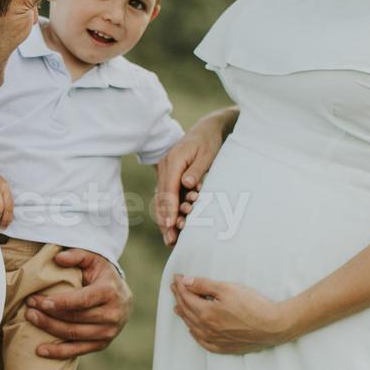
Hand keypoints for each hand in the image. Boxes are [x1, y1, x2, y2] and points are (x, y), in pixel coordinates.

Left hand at [26, 248, 130, 358]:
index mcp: (110, 292)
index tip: (39, 301)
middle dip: (49, 314)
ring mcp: (109, 332)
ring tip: (31, 319)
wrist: (122, 297)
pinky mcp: (102, 344)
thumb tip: (58, 258)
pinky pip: (78, 350)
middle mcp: (113, 314)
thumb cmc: (103, 275)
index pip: (82, 300)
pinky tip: (40, 350)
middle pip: (75, 318)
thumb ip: (77, 255)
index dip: (60, 303)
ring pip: (73, 334)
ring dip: (49, 329)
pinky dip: (58, 352)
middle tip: (29, 307)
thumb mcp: (94, 259)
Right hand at [156, 118, 225, 245]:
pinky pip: (166, 196)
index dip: (169, 208)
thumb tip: (187, 184)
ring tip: (170, 238)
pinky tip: (171, 226)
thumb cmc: (208, 142)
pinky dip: (168, 211)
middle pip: (161, 197)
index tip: (171, 223)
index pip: (168, 188)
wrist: (205, 130)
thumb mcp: (207, 153)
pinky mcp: (169, 177)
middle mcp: (165, 167)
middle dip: (164, 219)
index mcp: (173, 160)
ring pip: (161, 199)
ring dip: (164, 218)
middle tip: (169, 239)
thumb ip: (197, 169)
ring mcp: (165, 172)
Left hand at [168, 274, 300, 353]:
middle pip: (187, 311)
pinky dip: (195, 333)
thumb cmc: (253, 306)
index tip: (177, 277)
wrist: (274, 326)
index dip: (180, 285)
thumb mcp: (228, 289)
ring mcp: (215, 340)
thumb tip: (185, 281)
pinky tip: (193, 330)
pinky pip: (203, 342)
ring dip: (184, 314)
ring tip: (178, 307)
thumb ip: (204, 285)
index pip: (186, 297)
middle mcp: (206, 329)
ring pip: (192, 326)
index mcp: (206, 313)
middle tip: (175, 287)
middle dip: (179, 297)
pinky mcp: (224, 347)